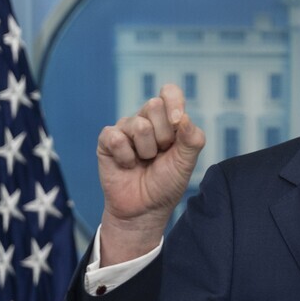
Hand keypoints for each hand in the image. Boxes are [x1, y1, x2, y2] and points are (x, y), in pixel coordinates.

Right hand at [96, 83, 205, 265]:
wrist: (145, 209)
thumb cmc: (167, 182)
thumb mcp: (187, 162)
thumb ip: (192, 138)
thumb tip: (184, 117)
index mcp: (168, 119)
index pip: (169, 92)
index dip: (173, 101)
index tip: (177, 122)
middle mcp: (146, 119)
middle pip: (154, 105)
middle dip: (163, 135)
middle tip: (161, 153)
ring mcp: (126, 128)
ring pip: (138, 125)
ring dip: (146, 151)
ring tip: (144, 162)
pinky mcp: (107, 141)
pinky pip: (116, 137)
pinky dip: (126, 157)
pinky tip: (128, 165)